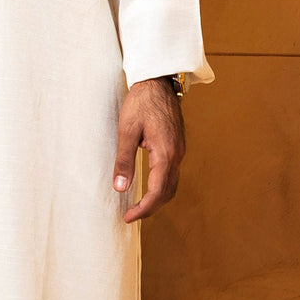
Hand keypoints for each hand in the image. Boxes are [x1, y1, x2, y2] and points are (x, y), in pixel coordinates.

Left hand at [112, 78, 184, 223]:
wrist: (157, 81)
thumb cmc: (140, 103)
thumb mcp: (126, 130)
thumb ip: (124, 161)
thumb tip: (120, 188)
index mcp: (165, 154)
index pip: (157, 193)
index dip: (143, 209)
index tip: (128, 217)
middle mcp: (176, 155)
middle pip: (167, 192)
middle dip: (151, 207)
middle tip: (131, 214)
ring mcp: (179, 150)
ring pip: (172, 184)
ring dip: (158, 198)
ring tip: (140, 204)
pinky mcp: (177, 145)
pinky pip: (173, 172)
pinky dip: (162, 185)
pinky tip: (150, 184)